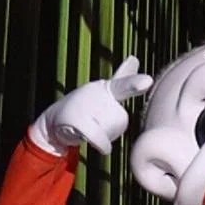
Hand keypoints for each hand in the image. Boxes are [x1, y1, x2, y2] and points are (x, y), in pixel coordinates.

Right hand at [32, 56, 152, 155]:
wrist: (56, 121)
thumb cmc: (86, 107)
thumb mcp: (107, 93)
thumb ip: (123, 79)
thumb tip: (134, 59)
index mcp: (107, 87)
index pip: (122, 86)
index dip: (134, 83)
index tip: (148, 81)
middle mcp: (95, 93)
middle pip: (119, 121)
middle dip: (111, 128)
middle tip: (95, 120)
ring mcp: (84, 106)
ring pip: (109, 131)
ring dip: (102, 135)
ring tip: (89, 125)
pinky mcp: (76, 121)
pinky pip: (98, 139)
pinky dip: (100, 145)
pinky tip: (89, 138)